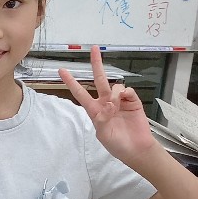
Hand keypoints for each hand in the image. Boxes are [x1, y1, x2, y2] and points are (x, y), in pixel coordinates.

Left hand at [58, 45, 154, 165]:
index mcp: (95, 110)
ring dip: (114, 93)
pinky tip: (125, 101)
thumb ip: (102, 119)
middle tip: (94, 49)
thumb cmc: (118, 144)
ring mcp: (120, 101)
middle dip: (97, 64)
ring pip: (115, 86)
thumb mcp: (104, 135)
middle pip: (100, 80)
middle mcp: (106, 102)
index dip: (71, 82)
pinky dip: (125, 94)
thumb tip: (109, 104)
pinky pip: (128, 91)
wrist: (137, 149)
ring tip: (116, 107)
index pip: (80, 93)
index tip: (61, 70)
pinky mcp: (133, 102)